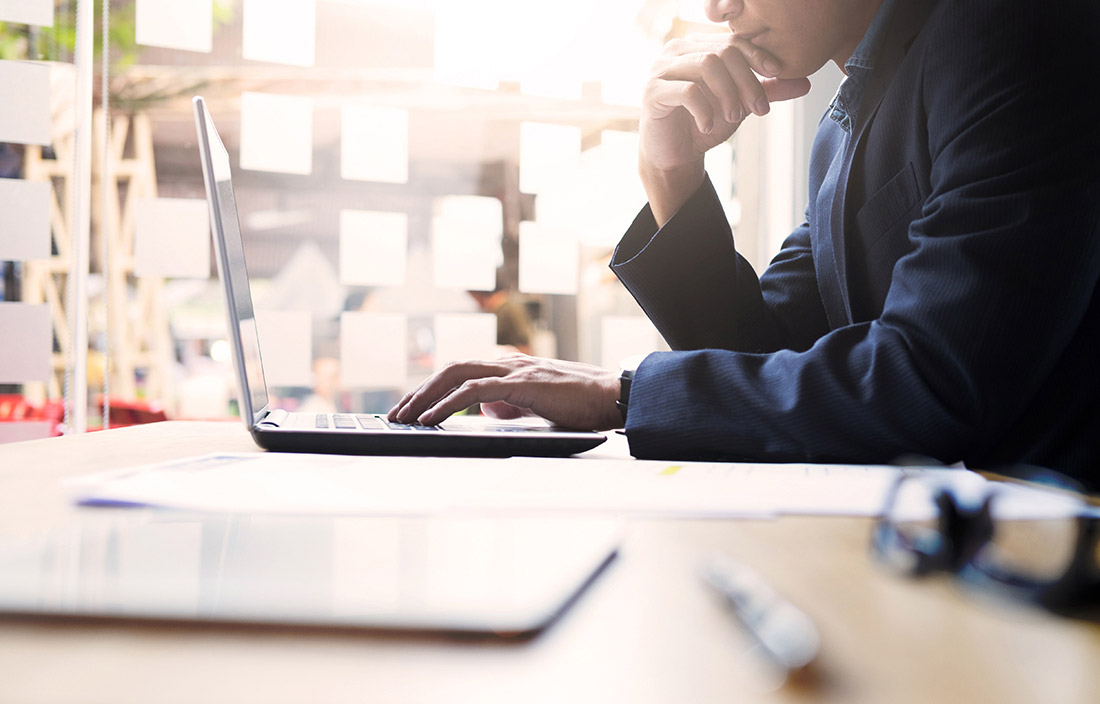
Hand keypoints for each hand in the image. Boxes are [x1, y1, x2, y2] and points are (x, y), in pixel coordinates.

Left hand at [387, 354, 622, 430]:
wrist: (614, 397)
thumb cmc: (583, 404)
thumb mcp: (538, 405)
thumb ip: (511, 404)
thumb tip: (486, 410)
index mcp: (511, 368)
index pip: (461, 372)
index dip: (432, 388)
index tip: (412, 407)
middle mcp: (509, 364)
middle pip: (451, 368)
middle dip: (420, 391)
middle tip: (397, 413)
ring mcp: (516, 371)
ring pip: (458, 374)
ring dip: (426, 396)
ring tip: (407, 416)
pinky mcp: (523, 384)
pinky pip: (476, 390)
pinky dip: (449, 403)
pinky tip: (433, 417)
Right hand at [640, 33, 811, 223]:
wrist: (673, 156)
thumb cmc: (703, 125)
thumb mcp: (740, 105)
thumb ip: (767, 91)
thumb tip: (805, 83)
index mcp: (696, 47)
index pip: (732, 41)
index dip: (757, 55)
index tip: (776, 74)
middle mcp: (676, 51)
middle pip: (722, 52)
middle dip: (746, 81)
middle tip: (758, 109)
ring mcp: (661, 70)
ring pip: (706, 66)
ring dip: (728, 94)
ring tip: (735, 117)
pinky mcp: (653, 93)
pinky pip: (687, 91)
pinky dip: (704, 110)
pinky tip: (708, 126)